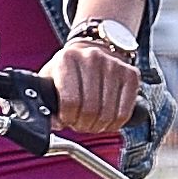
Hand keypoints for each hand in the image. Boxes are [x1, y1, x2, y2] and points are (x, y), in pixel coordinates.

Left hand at [48, 26, 147, 142]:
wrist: (91, 52)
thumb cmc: (69, 70)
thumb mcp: (51, 80)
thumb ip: (46, 101)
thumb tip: (51, 124)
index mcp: (68, 59)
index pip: (70, 102)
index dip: (67, 118)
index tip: (66, 119)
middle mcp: (93, 58)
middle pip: (90, 110)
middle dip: (83, 125)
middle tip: (79, 124)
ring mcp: (115, 65)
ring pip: (108, 114)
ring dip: (98, 126)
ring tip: (91, 122)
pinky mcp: (131, 75)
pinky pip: (124, 113)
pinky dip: (114, 124)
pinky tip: (106, 120)